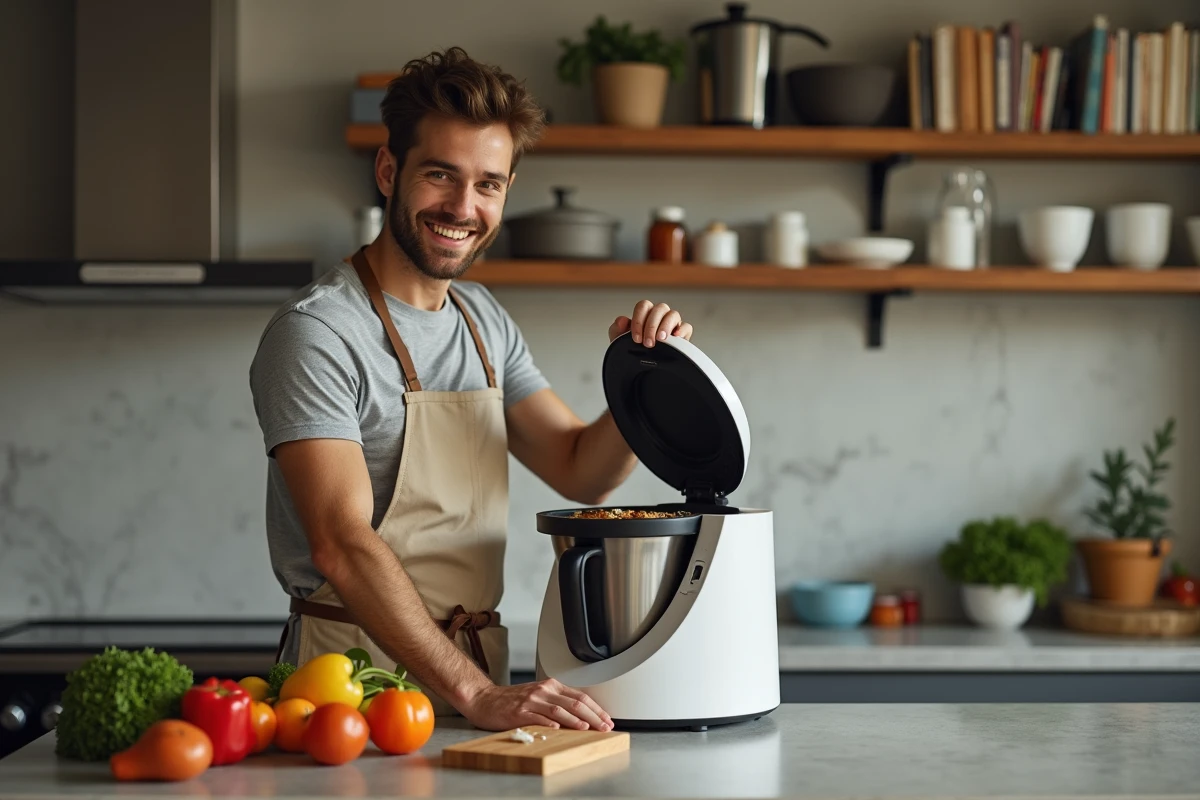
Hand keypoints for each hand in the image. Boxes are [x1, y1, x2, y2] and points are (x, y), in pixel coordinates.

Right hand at [464, 678, 613, 731]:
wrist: (485, 700)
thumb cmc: (513, 701)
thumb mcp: (539, 696)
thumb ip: (558, 703)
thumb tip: (583, 717)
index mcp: (551, 686)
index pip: (580, 696)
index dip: (596, 709)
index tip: (607, 720)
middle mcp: (543, 691)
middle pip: (574, 702)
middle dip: (593, 716)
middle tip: (605, 727)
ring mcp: (531, 701)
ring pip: (559, 710)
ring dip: (576, 720)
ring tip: (588, 728)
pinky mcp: (519, 712)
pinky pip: (538, 717)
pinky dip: (550, 723)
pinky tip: (560, 729)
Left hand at [608, 300, 693, 347]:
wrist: (644, 370)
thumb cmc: (633, 351)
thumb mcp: (619, 342)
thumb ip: (616, 330)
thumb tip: (622, 320)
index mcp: (645, 314)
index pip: (643, 306)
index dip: (639, 320)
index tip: (636, 338)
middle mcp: (659, 315)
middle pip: (659, 308)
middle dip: (652, 326)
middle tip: (647, 343)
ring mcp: (672, 323)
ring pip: (673, 314)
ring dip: (666, 326)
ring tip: (660, 340)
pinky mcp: (682, 334)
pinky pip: (686, 326)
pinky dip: (682, 330)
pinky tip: (675, 338)